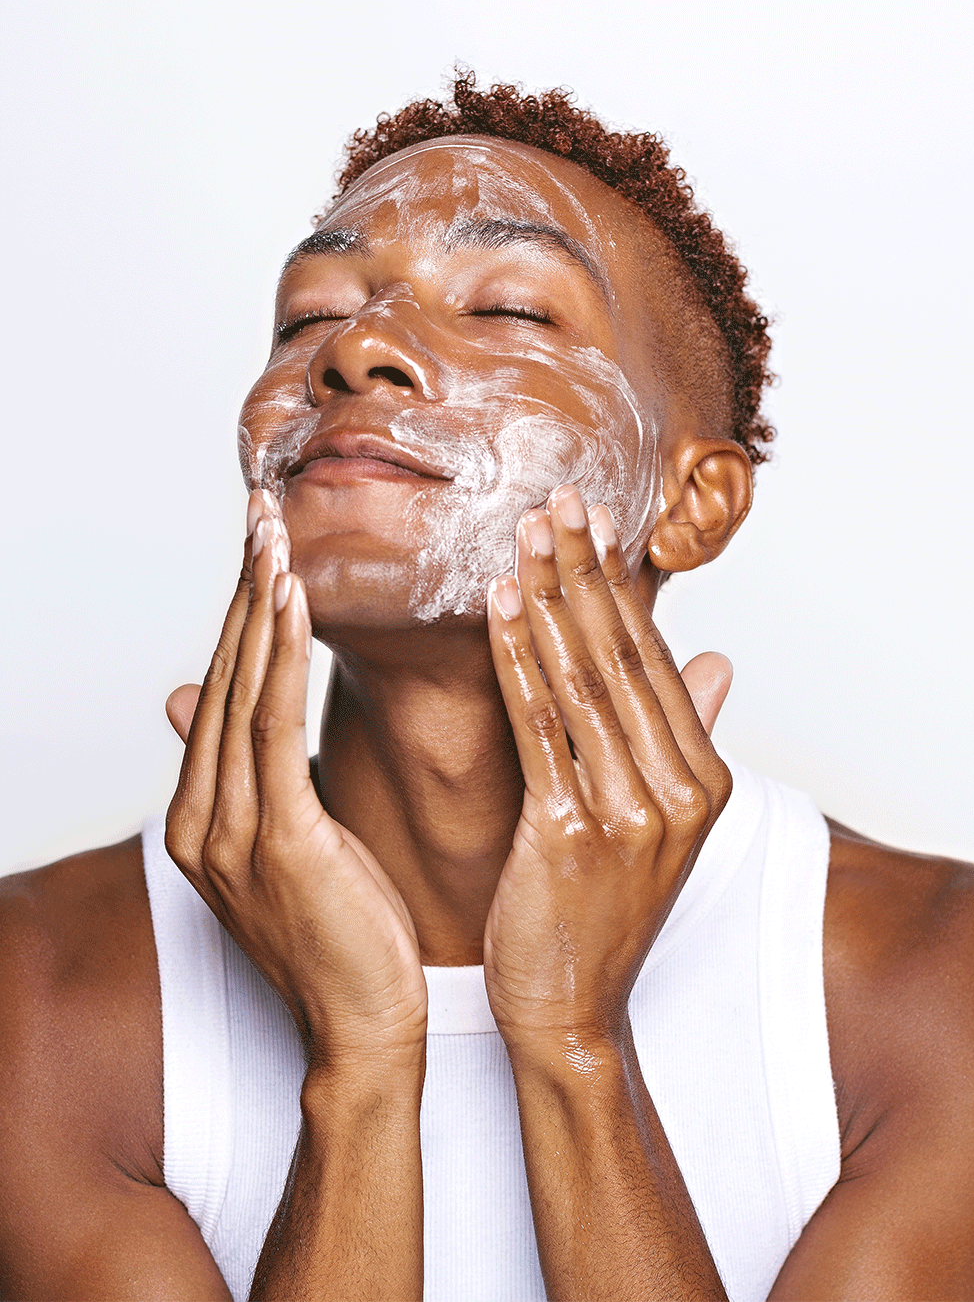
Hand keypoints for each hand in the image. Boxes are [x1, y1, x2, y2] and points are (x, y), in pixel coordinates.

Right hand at [165, 490, 427, 1072]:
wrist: (367, 1029)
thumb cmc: (347, 934)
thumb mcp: (288, 839)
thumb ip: (250, 770)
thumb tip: (198, 700)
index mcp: (203, 816)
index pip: (221, 691)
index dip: (237, 613)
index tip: (259, 544)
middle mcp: (202, 818)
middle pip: (223, 677)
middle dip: (242, 590)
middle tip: (260, 510)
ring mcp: (231, 830)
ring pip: (242, 690)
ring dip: (258, 604)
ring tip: (272, 533)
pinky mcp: (279, 838)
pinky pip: (277, 726)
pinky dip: (282, 656)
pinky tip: (294, 599)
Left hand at [483, 484, 732, 1052]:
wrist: (571, 1009)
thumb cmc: (599, 910)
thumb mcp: (660, 822)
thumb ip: (688, 735)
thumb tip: (723, 662)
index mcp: (703, 779)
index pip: (655, 660)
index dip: (618, 586)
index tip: (591, 524)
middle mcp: (678, 790)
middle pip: (621, 656)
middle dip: (583, 572)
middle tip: (555, 502)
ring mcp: (632, 813)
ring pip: (582, 681)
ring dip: (546, 600)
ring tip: (522, 536)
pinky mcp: (574, 832)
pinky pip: (540, 727)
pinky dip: (515, 660)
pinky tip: (495, 608)